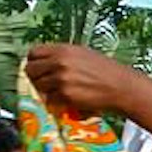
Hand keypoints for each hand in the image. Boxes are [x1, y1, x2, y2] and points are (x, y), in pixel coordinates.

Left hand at [25, 44, 144, 115]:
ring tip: (57, 92)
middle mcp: (59, 62)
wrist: (121, 87)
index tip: (38, 68)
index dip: (33, 61)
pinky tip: (66, 100)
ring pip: (38, 86)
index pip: (33, 52)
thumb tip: (45, 62)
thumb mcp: (83, 54)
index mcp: (63, 49)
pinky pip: (50, 99)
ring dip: (45, 91)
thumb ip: (62, 56)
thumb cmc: (106, 71)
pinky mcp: (65, 95)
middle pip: (31, 70)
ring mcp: (61, 79)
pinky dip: (55, 102)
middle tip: (45, 83)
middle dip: (36, 77)